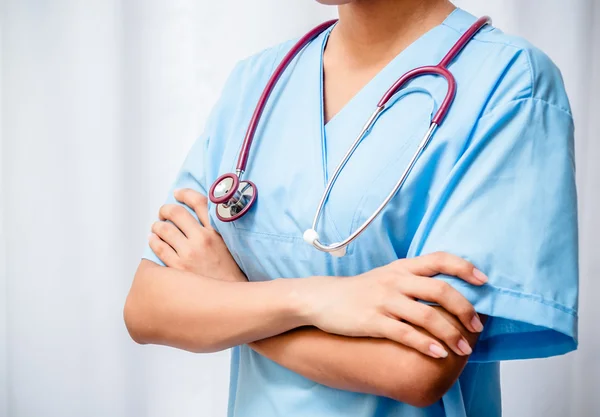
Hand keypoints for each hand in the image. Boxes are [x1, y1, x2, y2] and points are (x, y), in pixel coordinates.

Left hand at [149, 188, 246, 282]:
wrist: (231, 296)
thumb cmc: (230, 272)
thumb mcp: (229, 244)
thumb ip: (216, 228)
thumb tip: (200, 216)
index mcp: (217, 231)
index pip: (199, 202)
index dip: (185, 194)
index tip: (178, 193)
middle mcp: (202, 239)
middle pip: (176, 212)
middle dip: (165, 209)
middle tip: (163, 212)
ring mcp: (189, 253)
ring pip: (164, 229)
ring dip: (157, 225)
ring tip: (157, 227)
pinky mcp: (178, 268)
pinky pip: (159, 248)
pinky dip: (153, 241)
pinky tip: (153, 240)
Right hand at [302, 253, 486, 358]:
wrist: (322, 298)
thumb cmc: (359, 290)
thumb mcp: (386, 276)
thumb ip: (413, 279)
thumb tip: (448, 291)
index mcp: (401, 267)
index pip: (439, 259)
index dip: (465, 268)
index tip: (484, 281)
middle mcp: (396, 281)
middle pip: (440, 290)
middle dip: (465, 309)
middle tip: (477, 327)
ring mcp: (384, 300)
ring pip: (426, 314)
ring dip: (449, 333)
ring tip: (463, 349)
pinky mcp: (372, 320)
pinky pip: (404, 333)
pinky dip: (424, 344)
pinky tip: (438, 353)